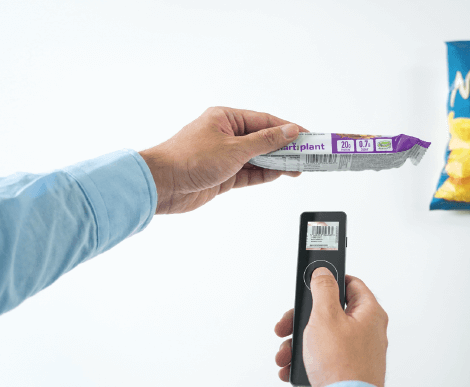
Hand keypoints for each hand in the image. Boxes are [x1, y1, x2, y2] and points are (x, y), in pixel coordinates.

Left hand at [139, 106, 306, 213]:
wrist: (162, 184)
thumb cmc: (187, 158)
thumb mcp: (234, 148)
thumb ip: (265, 141)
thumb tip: (288, 130)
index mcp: (225, 118)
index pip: (265, 120)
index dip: (288, 128)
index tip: (307, 135)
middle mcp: (225, 135)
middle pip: (263, 139)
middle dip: (285, 148)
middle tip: (307, 154)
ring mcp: (224, 156)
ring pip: (258, 158)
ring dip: (277, 163)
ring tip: (298, 167)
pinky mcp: (222, 175)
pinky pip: (249, 173)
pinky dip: (264, 174)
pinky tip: (279, 174)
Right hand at [274, 268, 388, 386]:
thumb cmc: (343, 365)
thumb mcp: (326, 316)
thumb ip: (323, 289)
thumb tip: (323, 272)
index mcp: (369, 313)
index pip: (350, 285)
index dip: (329, 282)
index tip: (310, 285)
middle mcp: (367, 331)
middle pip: (330, 313)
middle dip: (302, 320)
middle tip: (286, 326)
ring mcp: (358, 352)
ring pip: (323, 337)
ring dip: (299, 343)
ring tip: (284, 354)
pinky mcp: (348, 370)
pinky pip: (323, 358)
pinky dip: (306, 360)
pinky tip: (292, 368)